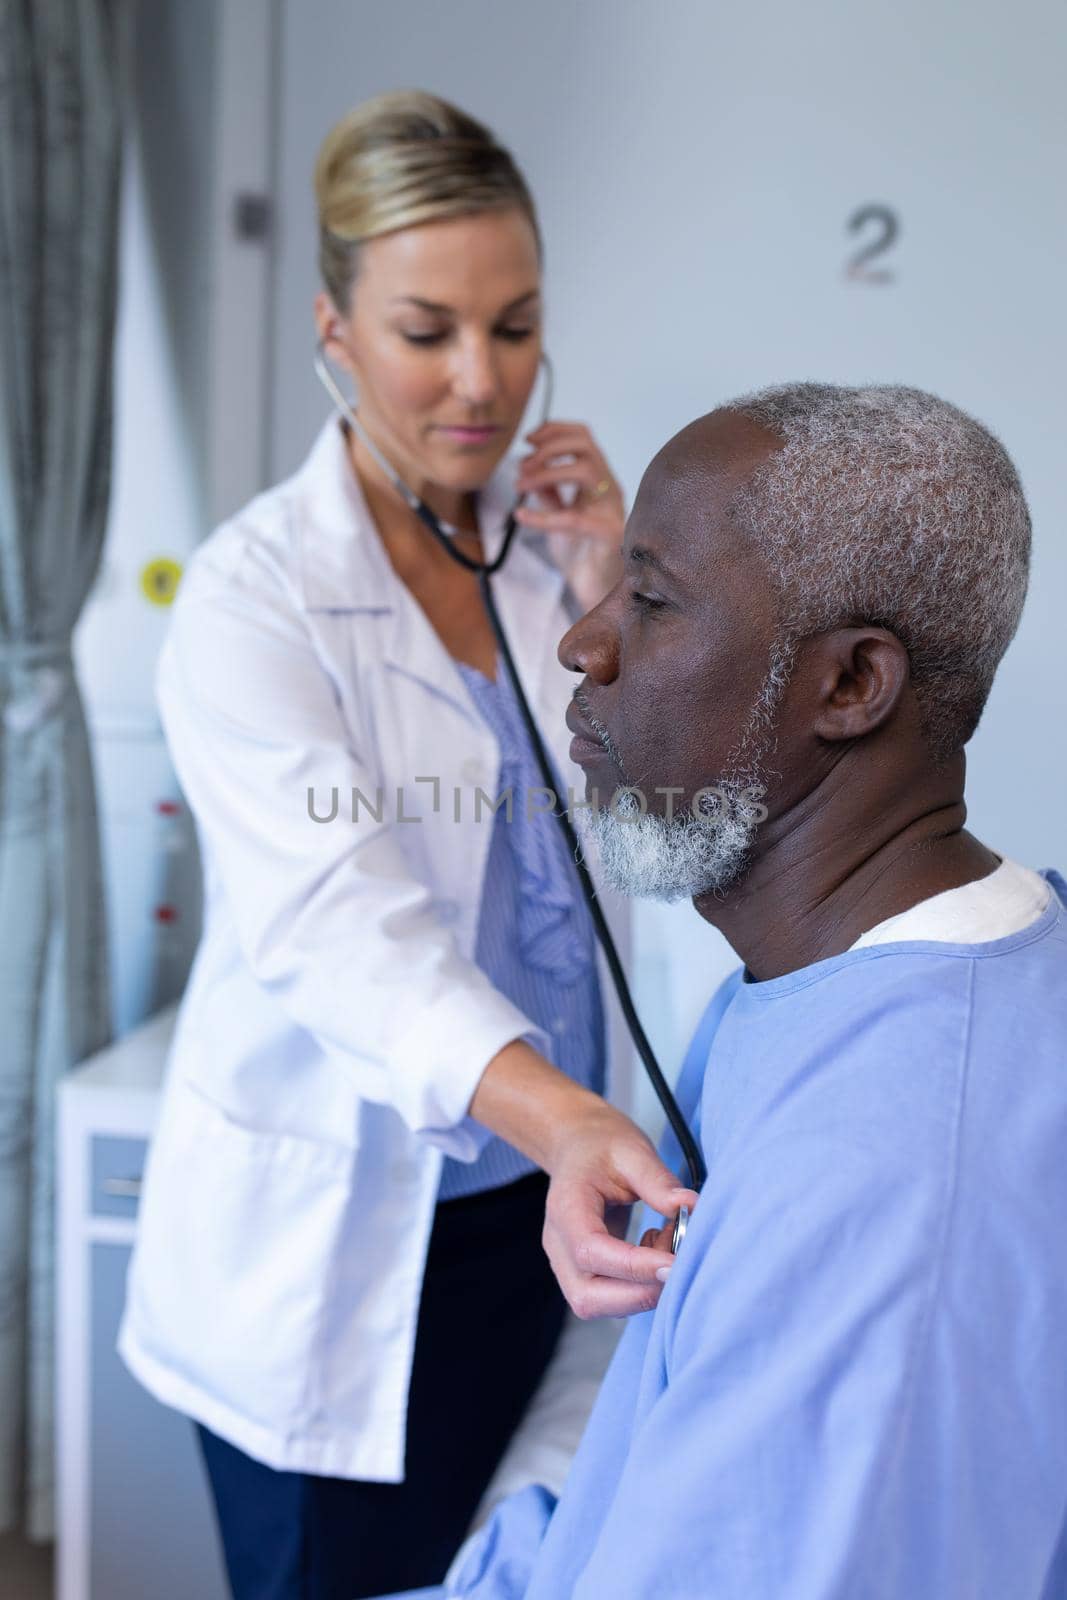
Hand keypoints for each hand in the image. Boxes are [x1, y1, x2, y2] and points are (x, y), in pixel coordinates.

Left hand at [513, 421, 625, 547]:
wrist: (596, 592)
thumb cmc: (582, 555)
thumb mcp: (560, 516)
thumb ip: (549, 492)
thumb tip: (526, 466)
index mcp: (599, 480)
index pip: (582, 437)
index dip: (554, 430)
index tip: (527, 439)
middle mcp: (609, 489)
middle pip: (586, 444)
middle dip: (549, 447)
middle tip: (523, 465)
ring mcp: (612, 509)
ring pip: (586, 470)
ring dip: (547, 473)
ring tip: (520, 486)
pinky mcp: (610, 535)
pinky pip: (574, 518)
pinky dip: (543, 517)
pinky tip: (522, 518)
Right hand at [540, 1098, 696, 1319]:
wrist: (577, 1144)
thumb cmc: (602, 1144)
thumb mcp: (632, 1150)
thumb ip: (659, 1181)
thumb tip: (691, 1209)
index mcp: (566, 1208)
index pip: (591, 1251)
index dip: (634, 1266)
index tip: (676, 1263)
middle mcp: (558, 1243)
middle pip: (587, 1296)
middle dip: (640, 1292)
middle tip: (677, 1260)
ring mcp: (566, 1262)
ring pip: (597, 1305)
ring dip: (642, 1290)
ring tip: (665, 1243)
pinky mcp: (583, 1272)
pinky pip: (608, 1297)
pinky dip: (639, 1286)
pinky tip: (656, 1249)